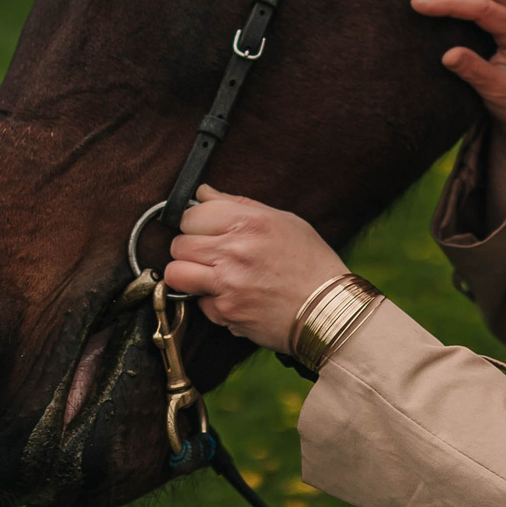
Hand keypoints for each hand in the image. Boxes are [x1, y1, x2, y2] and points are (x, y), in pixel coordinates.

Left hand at [161, 186, 347, 353]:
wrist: (329, 310)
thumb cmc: (311, 263)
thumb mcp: (284, 221)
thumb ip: (238, 205)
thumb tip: (203, 193)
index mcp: (249, 222)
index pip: (190, 215)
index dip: (195, 223)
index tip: (204, 229)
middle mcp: (234, 251)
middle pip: (179, 245)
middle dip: (189, 249)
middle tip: (210, 255)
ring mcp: (227, 284)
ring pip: (176, 274)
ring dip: (188, 275)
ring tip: (209, 276)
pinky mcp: (226, 313)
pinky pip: (199, 304)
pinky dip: (212, 302)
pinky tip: (235, 297)